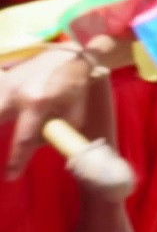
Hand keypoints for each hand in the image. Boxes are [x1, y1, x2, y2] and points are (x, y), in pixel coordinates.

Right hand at [0, 48, 94, 177]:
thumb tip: (37, 145)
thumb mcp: (75, 112)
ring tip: (1, 132)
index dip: (17, 159)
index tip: (11, 176)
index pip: (25, 139)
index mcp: (38, 103)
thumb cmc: (72, 86)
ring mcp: (4, 86)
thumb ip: (59, 131)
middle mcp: (17, 95)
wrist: (64, 55)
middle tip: (1, 165)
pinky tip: (2, 116)